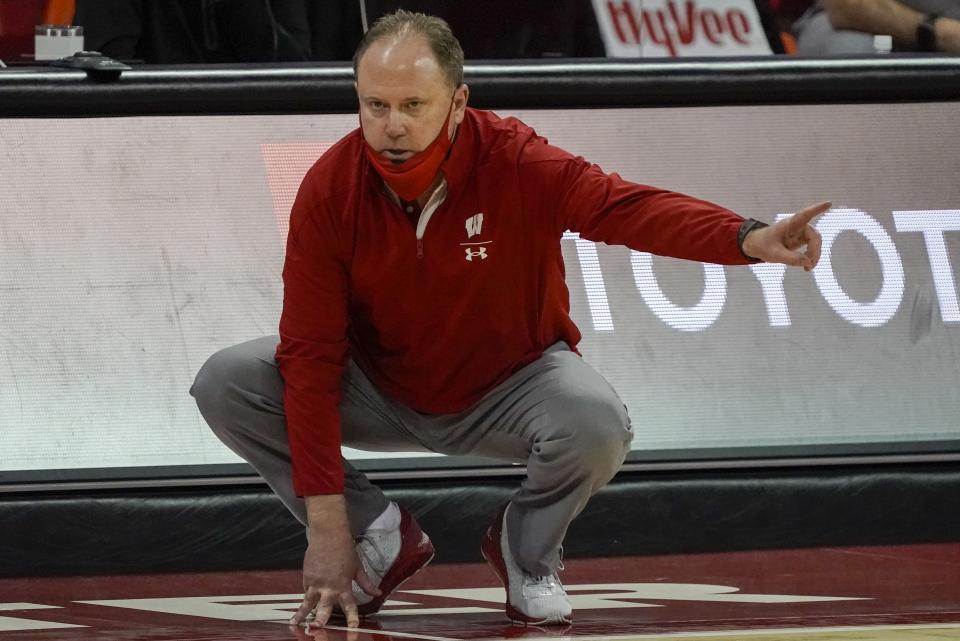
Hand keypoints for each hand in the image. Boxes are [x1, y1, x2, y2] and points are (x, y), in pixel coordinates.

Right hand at [288, 496, 380, 628]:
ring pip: (307, 602)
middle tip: (316, 629)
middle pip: (324, 608)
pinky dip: (306, 597)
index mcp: (343, 585)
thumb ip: (367, 584)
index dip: (352, 619)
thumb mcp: (358, 568)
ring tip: (294, 624)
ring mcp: (316, 582)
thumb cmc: (345, 550)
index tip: (353, 629)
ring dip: (301, 614)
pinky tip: (301, 605)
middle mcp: (329, 587)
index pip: (350, 606)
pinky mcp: (307, 576)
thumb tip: (378, 593)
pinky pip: (306, 591)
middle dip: (320, 620)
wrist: (328, 534)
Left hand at [741, 201, 828, 271]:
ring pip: (816, 243)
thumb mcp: (774, 254)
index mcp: (789, 224)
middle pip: (814, 236)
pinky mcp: (802, 240)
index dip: (817, 209)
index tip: (829, 203)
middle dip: (814, 250)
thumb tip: (808, 262)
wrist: (757, 246)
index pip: (805, 215)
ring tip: (808, 268)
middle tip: (809, 265)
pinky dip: (811, 258)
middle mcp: (798, 226)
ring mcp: (801, 233)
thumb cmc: (763, 245)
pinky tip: (807, 267)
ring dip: (814, 256)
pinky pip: (813, 248)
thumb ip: (790, 258)